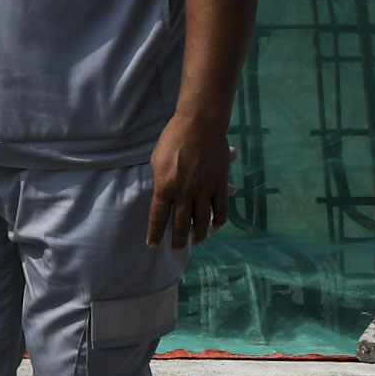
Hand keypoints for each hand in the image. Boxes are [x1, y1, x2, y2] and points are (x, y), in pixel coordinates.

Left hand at [146, 115, 230, 247]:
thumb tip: (162, 198)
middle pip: (180, 224)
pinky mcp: (220, 185)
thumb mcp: (157, 161)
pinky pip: (221, 210)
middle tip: (176, 250)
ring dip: (199, 235)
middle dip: (177, 240)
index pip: (158, 217)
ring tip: (196, 243)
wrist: (199, 125)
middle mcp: (184, 192)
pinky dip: (219, 222)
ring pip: (202, 221)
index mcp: (164, 187)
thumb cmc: (173, 139)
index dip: (155, 233)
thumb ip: (160, 182)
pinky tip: (216, 228)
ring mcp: (204, 190)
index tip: (153, 245)